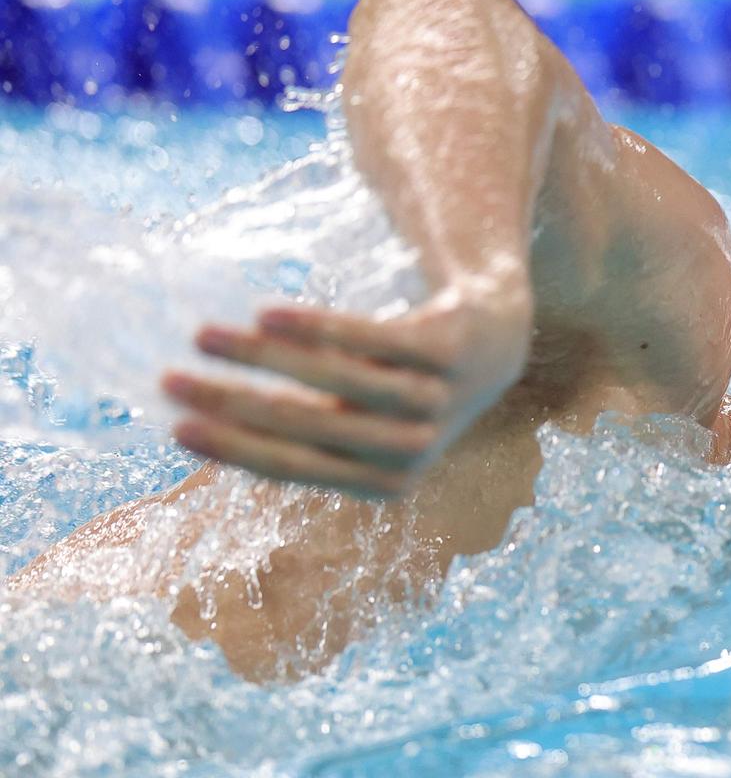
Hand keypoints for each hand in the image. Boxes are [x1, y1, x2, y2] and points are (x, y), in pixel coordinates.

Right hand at [162, 279, 532, 496]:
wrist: (495, 341)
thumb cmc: (404, 390)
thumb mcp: (358, 423)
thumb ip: (300, 433)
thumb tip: (201, 432)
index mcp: (385, 481)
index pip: (297, 468)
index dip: (234, 450)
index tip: (174, 426)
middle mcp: (414, 447)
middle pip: (310, 426)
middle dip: (233, 404)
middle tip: (169, 380)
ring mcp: (437, 398)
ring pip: (339, 381)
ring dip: (264, 359)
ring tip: (203, 336)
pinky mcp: (449, 348)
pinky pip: (376, 341)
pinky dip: (320, 329)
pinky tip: (267, 316)